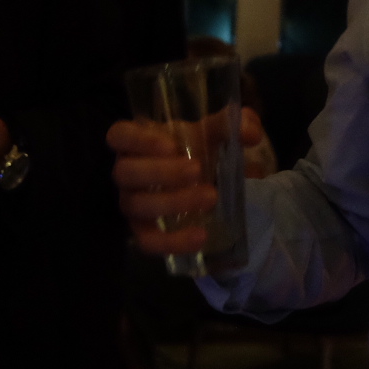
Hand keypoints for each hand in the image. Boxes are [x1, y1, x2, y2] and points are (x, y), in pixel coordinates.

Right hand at [109, 108, 262, 256]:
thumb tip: (250, 133)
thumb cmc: (195, 149)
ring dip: (172, 203)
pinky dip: (171, 242)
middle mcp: (126, 171)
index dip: (139, 140)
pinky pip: (147, 241)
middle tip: (198, 171)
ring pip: (136, 205)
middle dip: (161, 172)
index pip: (119, 135)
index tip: (171, 145)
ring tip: (210, 198)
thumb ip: (230, 126)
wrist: (201, 180)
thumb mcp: (212, 133)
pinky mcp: (142, 231)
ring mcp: (131, 202)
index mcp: (136, 141)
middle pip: (126, 172)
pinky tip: (199, 238)